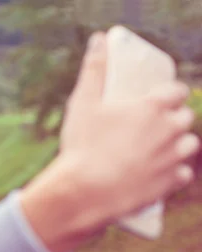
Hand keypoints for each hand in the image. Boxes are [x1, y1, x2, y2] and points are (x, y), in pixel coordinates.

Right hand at [21, 31, 198, 251]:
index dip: (169, 94)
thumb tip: (98, 39)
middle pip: (185, 118)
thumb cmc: (82, 145)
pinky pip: (183, 174)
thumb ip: (94, 69)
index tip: (158, 98)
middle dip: (172, 119)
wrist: (84, 190)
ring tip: (157, 148)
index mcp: (152, 108)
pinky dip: (174, 172)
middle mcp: (169, 130)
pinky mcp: (169, 183)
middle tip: (151, 125)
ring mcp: (172, 158)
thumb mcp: (83, 102)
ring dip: (177, 144)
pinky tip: (159, 171)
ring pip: (189, 145)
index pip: (177, 91)